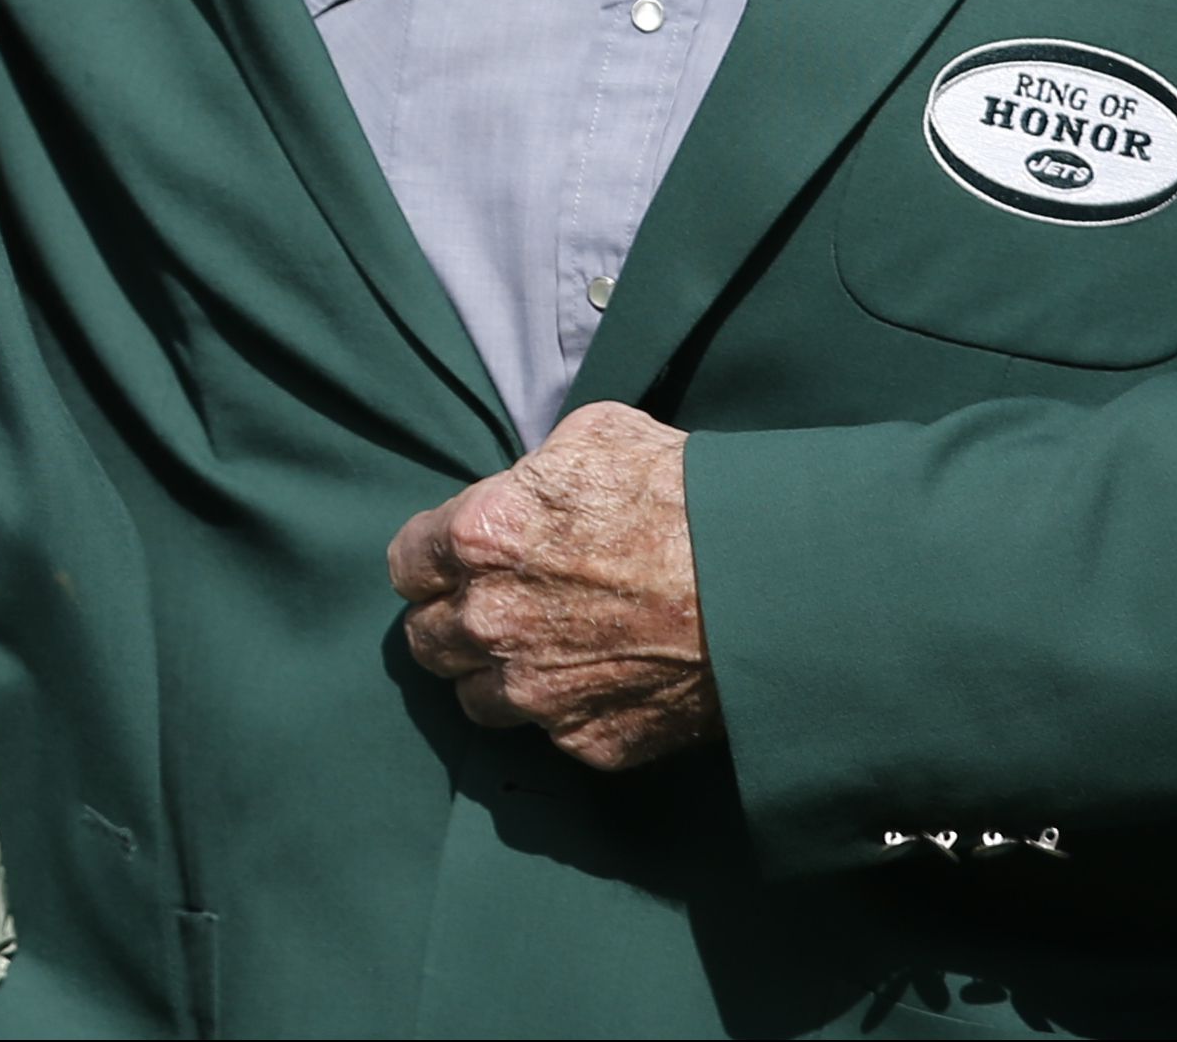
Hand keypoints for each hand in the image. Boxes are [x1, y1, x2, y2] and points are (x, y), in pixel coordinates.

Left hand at [388, 401, 718, 770]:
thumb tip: (525, 487)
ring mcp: (537, 693)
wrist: (770, 583)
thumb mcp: (598, 436)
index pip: (406, 565)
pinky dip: (566, 711)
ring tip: (543, 651)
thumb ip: (535, 468)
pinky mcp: (588, 740)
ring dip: (497, 676)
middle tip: (495, 608)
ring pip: (475, 698)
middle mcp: (492, 623)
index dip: (431, 561)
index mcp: (480, 539)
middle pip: (427, 640)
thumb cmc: (687, 495)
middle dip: (452, 622)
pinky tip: (603, 677)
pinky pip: (550, 733)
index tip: (456, 562)